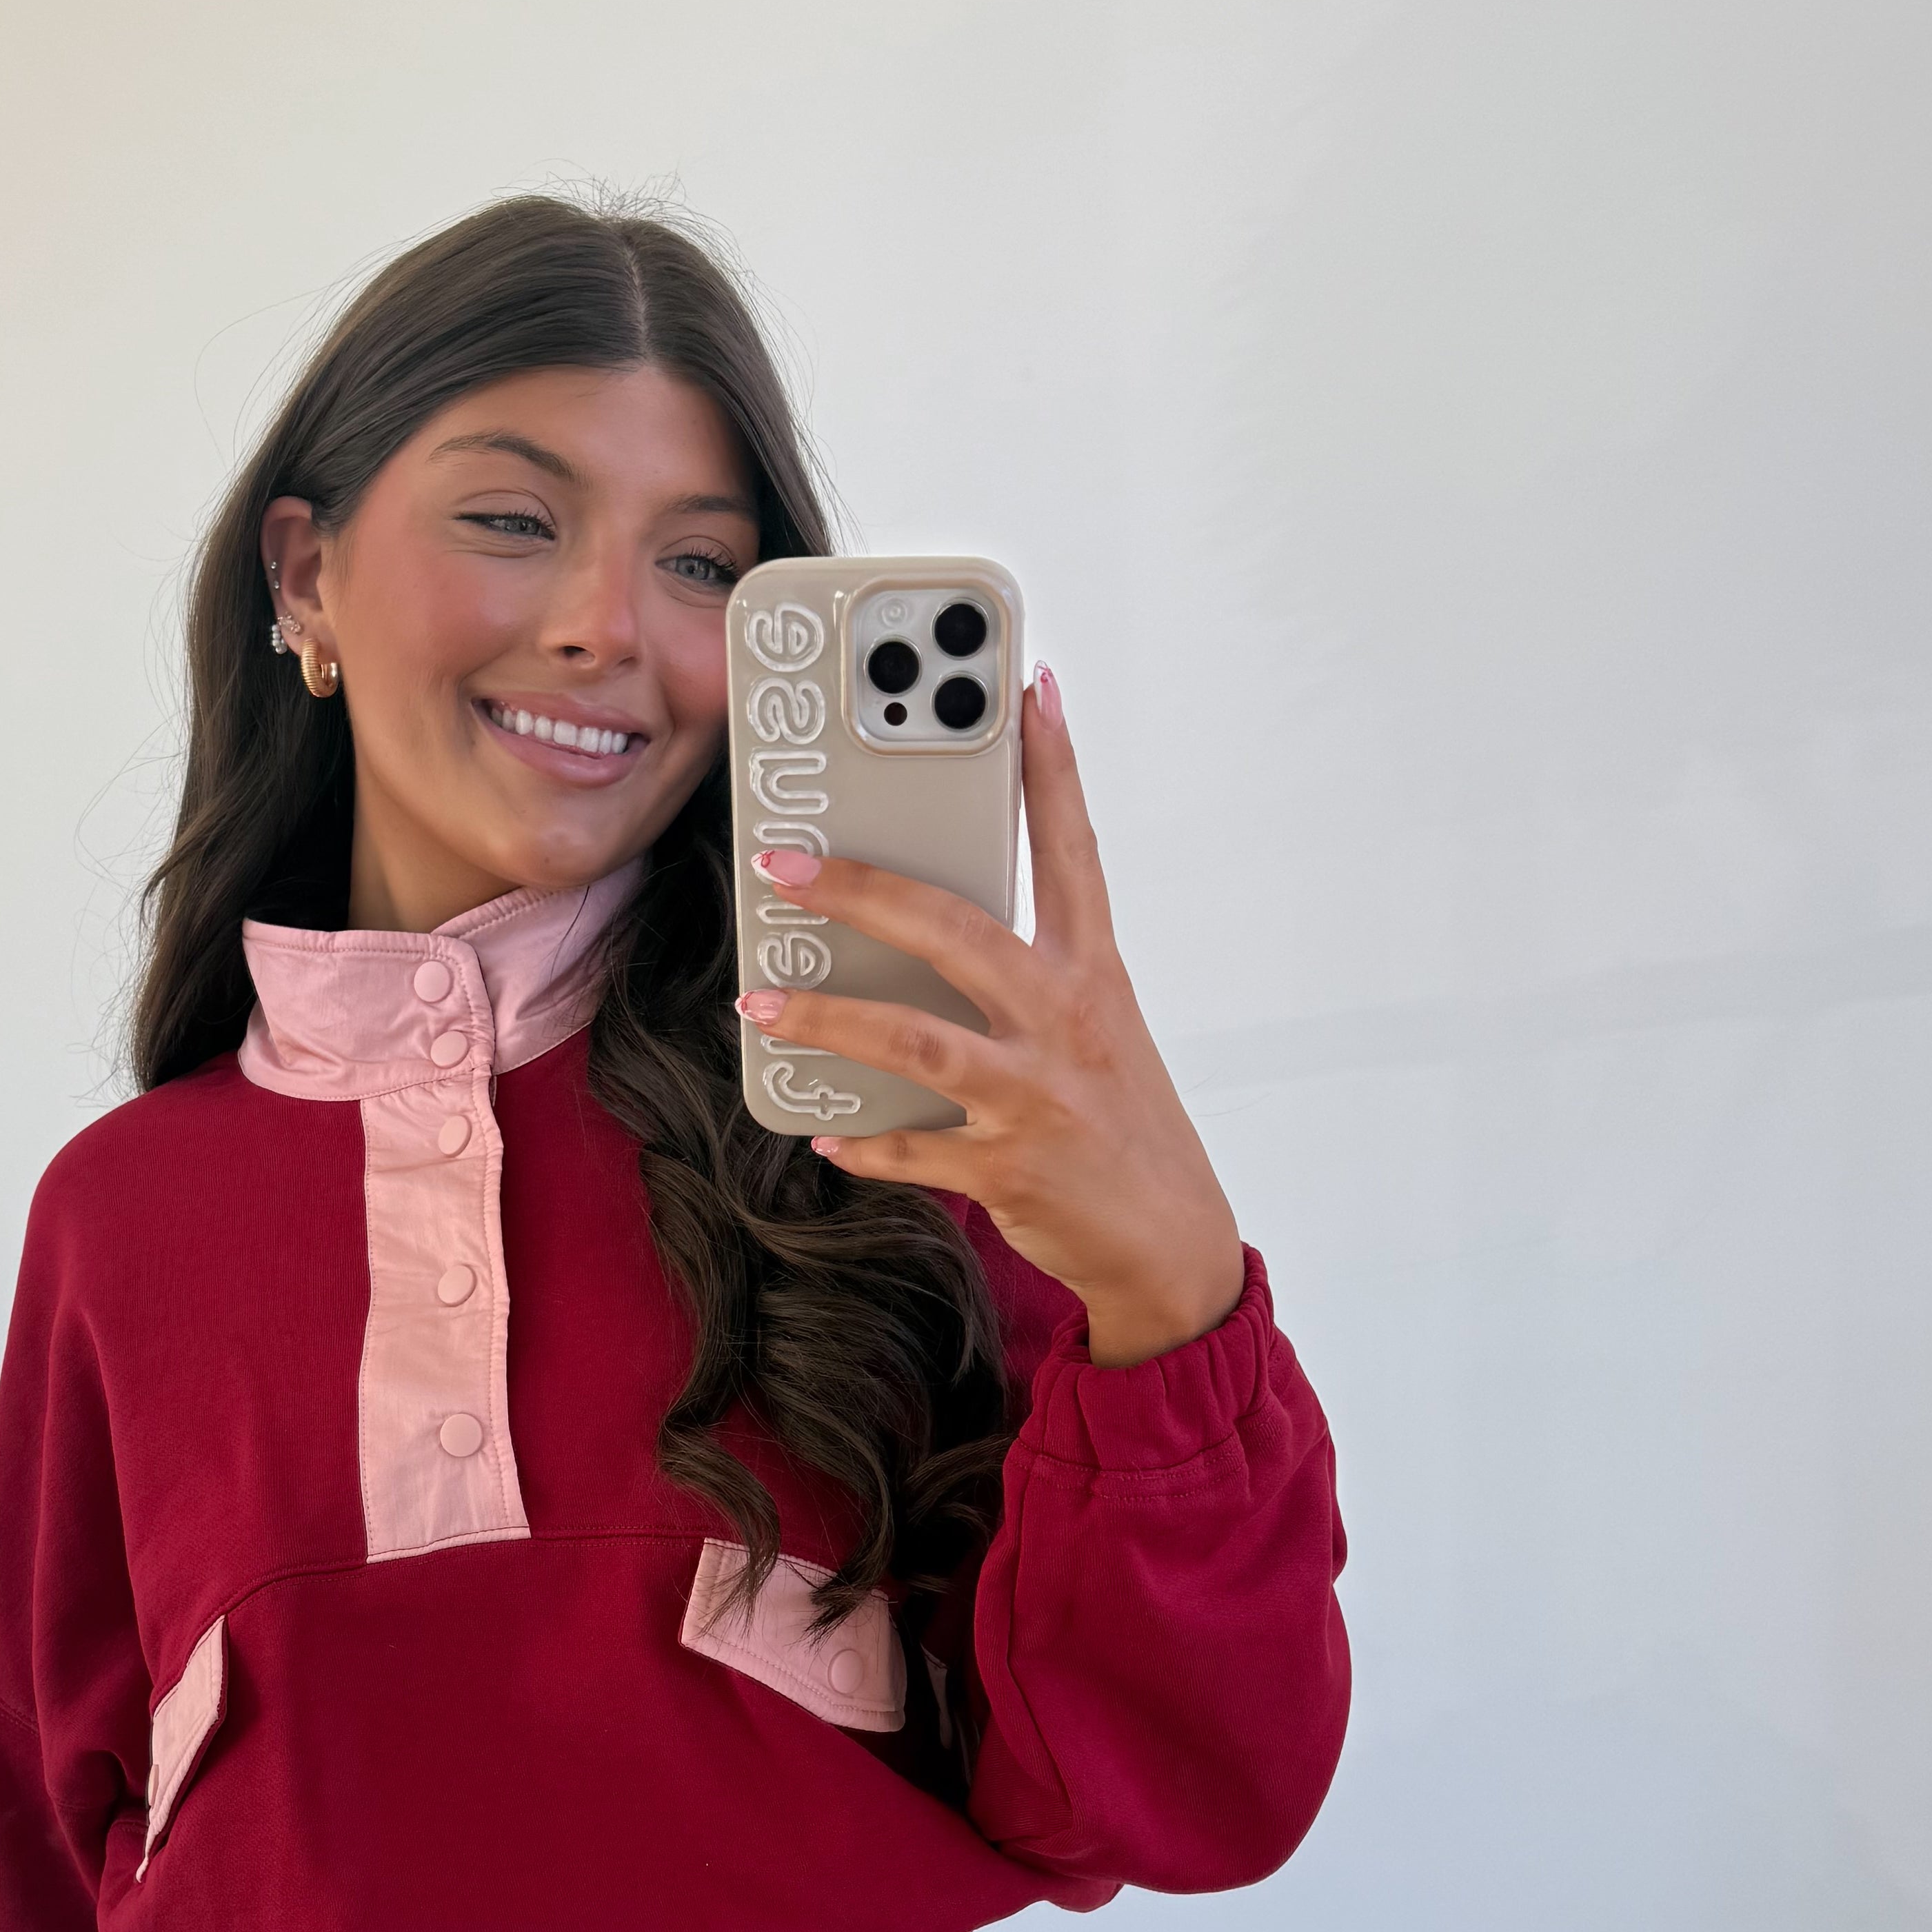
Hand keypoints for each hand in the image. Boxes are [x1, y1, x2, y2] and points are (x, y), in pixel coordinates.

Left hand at [737, 666, 1244, 1367]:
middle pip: (956, 929)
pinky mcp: (1007, 1168)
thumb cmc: (1118, 1120)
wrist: (1169, 1243)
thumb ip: (1024, 972)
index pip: (1072, 849)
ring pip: (914, 1041)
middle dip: (864, 889)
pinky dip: (860, 1142)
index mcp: (1093, 973)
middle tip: (786, 864)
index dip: (1051, 767)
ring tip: (762, 1000)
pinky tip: (821, 1130)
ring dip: (828, 1018)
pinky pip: (911, 1150)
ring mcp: (1035, 1096)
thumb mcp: (1093, 1028)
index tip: (1025, 689)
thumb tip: (925, 929)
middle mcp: (1065, 1021)